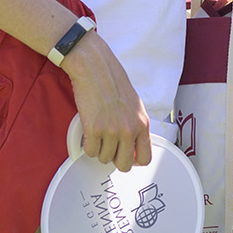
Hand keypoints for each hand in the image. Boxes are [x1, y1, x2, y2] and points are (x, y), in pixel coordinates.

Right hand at [67, 35, 152, 170]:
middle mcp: (129, 129)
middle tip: (109, 148)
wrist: (95, 68)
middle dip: (115, 159)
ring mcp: (111, 131)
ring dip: (99, 150)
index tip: (127, 157)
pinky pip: (90, 152)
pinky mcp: (93, 129)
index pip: (145, 158)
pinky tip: (89, 133)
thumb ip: (136, 126)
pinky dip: (87, 146)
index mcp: (142, 123)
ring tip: (98, 134)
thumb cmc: (113, 82)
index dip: (134, 160)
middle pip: (124, 165)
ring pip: (104, 159)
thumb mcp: (135, 105)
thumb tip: (133, 146)